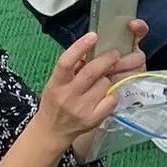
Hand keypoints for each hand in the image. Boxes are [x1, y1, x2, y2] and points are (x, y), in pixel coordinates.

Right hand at [35, 26, 148, 153]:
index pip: (66, 62)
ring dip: (109, 78)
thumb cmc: (56, 100)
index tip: (93, 36)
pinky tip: (107, 95)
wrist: (52, 130)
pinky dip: (114, 94)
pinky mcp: (94, 119)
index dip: (80, 47)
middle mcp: (67, 95)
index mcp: (56, 83)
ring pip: (106, 84)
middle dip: (107, 59)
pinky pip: (112, 99)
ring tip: (104, 81)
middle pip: (91, 72)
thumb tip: (93, 48)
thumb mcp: (57, 82)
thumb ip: (72, 68)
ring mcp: (81, 108)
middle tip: (114, 54)